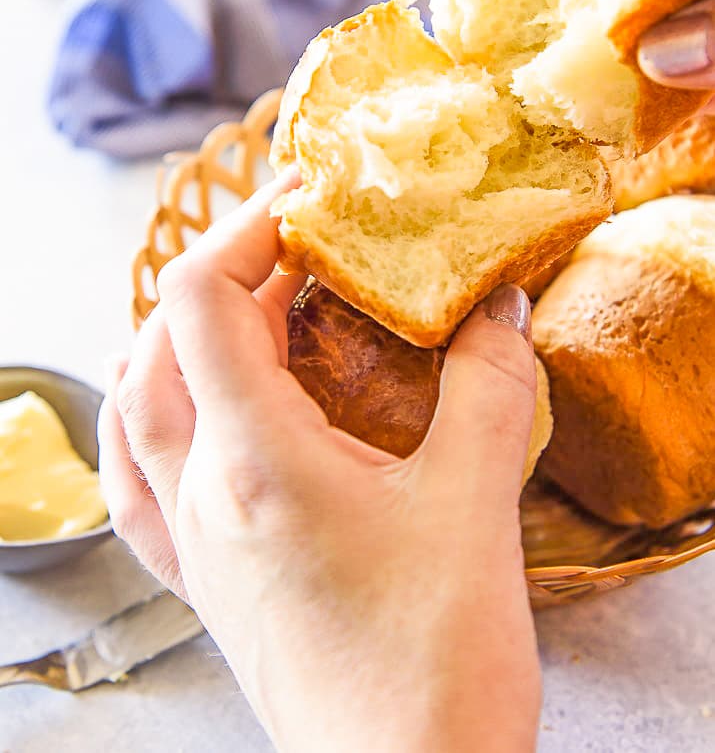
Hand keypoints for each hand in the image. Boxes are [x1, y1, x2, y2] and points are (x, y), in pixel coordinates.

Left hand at [98, 171, 541, 752]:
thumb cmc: (432, 669)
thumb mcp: (475, 507)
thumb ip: (488, 387)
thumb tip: (498, 305)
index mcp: (253, 461)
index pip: (198, 300)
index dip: (247, 230)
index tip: (308, 203)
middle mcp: (199, 495)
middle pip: (164, 339)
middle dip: (229, 273)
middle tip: (301, 252)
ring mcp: (189, 543)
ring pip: (136, 403)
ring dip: (181, 336)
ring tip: (250, 312)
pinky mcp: (203, 581)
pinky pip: (134, 477)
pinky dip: (149, 417)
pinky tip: (179, 412)